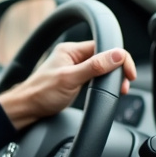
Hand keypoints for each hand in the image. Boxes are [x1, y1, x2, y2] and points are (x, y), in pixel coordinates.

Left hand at [0, 41, 135, 130]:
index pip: (104, 46)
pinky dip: (103, 83)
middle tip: (123, 86)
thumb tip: (117, 54)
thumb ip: (94, 67)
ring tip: (118, 90)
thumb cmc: (41, 93)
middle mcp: (73, 56)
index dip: (120, 59)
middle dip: (117, 70)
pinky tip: (106, 90)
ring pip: (101, 68)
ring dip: (111, 77)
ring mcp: (74, 68)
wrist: (26, 109)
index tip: (128, 74)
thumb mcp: (70, 79)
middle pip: (105, 57)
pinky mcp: (75, 80)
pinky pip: (95, 77)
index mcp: (71, 50)